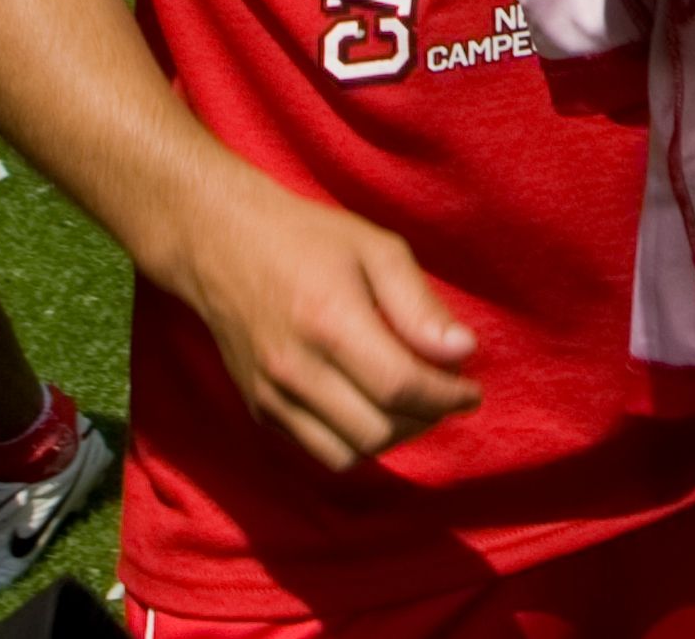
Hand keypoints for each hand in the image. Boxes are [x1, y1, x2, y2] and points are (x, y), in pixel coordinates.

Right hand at [168, 170, 480, 470]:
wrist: (222, 245)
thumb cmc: (310, 240)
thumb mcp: (377, 249)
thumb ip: (420, 305)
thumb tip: (463, 351)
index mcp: (329, 321)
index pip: (399, 386)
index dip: (446, 396)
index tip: (472, 390)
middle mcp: (294, 368)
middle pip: (377, 430)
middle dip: (426, 419)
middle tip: (446, 392)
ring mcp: (271, 395)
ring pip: (347, 454)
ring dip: (392, 438)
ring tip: (413, 403)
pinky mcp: (259, 410)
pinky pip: (317, 450)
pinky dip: (354, 441)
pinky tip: (372, 405)